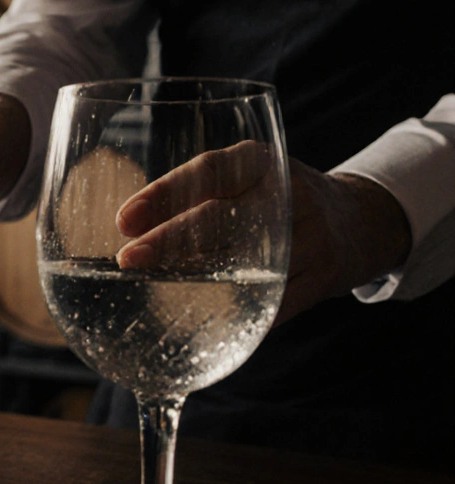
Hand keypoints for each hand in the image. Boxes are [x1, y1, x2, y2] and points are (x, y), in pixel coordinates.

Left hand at [115, 144, 411, 324]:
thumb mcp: (245, 180)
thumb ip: (197, 196)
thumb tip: (126, 231)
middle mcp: (288, 193)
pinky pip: (272, 303)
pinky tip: (201, 321)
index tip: (123, 220)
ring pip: (246, 262)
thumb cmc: (274, 201)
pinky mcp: (324, 276)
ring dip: (196, 278)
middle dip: (170, 240)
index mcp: (261, 161)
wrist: (360, 221)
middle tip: (128, 259)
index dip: (164, 194)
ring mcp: (311, 236)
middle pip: (221, 218)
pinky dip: (235, 313)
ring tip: (156, 286)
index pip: (208, 171)